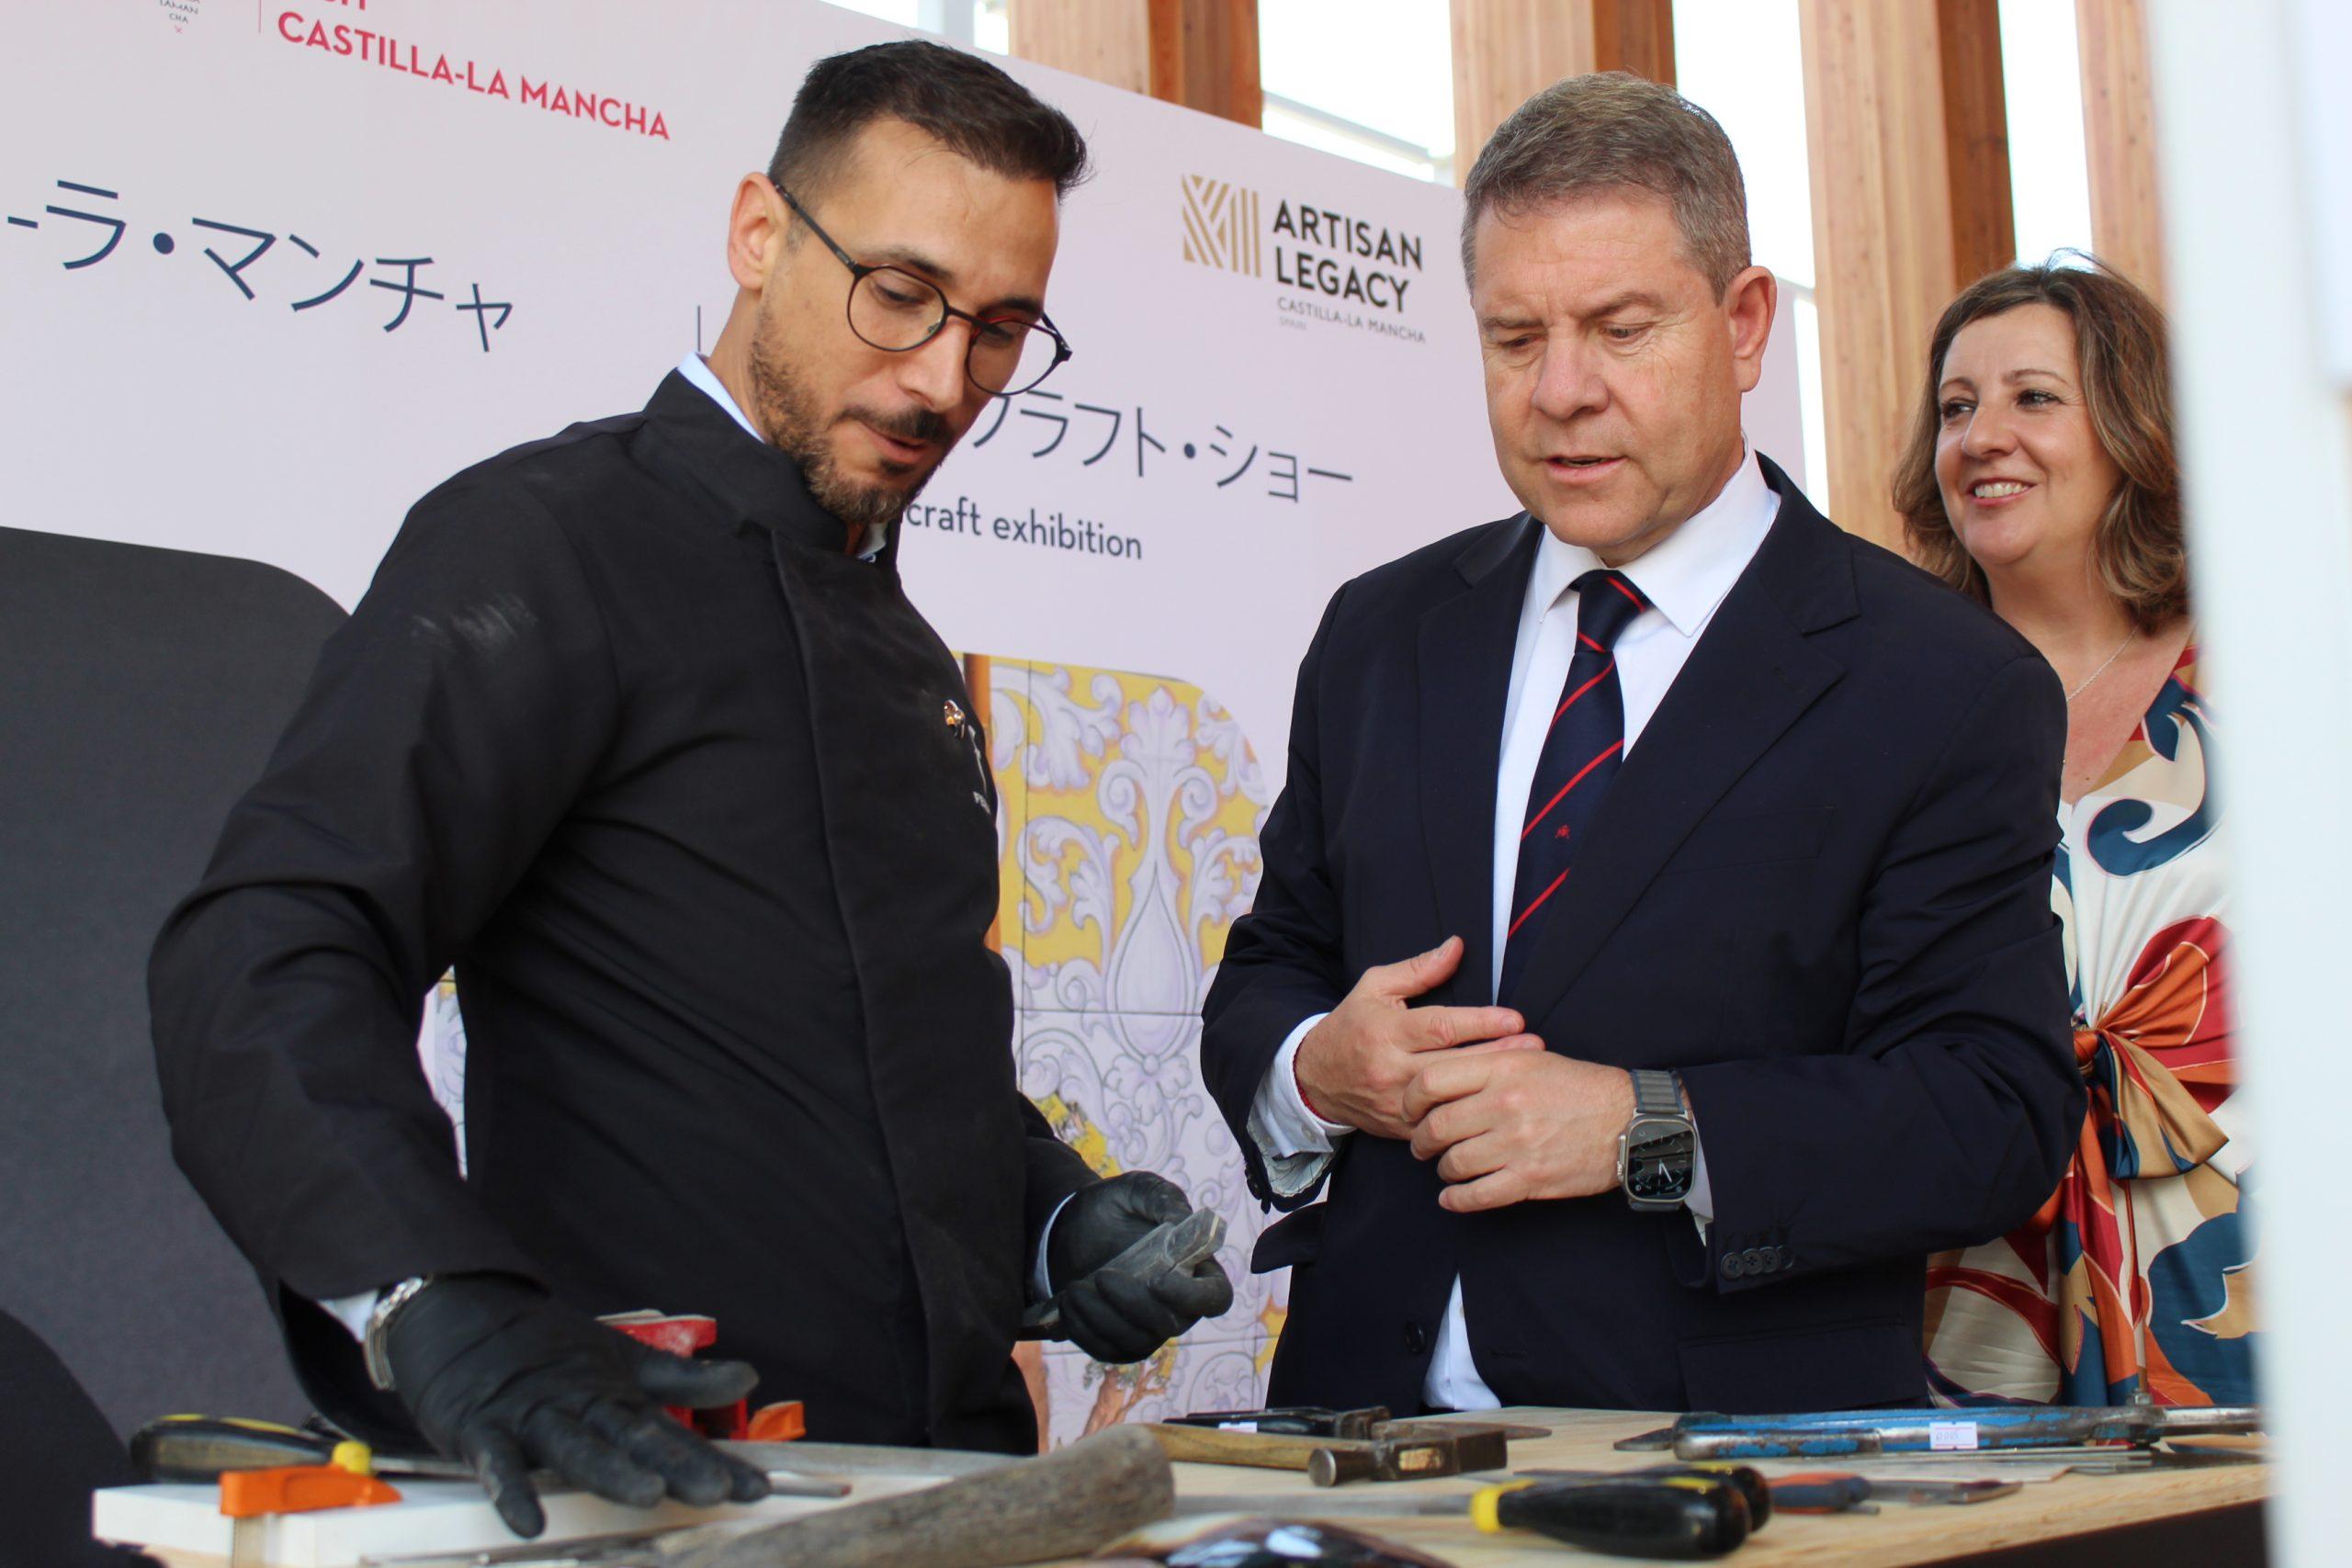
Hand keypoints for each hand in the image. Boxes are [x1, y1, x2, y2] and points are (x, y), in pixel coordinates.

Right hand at [383, 1273, 768, 1537]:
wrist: (459, 1311)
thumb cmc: (545, 1350)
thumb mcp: (619, 1360)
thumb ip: (681, 1381)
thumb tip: (748, 1376)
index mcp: (616, 1395)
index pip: (673, 1433)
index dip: (716, 1460)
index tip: (759, 1487)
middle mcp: (581, 1406)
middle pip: (633, 1440)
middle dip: (677, 1464)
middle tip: (717, 1490)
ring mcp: (532, 1417)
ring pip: (576, 1449)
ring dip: (611, 1471)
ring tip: (647, 1493)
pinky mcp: (482, 1430)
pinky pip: (498, 1466)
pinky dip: (512, 1491)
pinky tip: (529, 1522)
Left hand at [1045, 1173, 1234, 1363]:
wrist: (1072, 1227)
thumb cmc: (1114, 1207)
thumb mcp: (1137, 1190)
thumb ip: (1162, 1198)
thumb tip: (1181, 1221)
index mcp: (1196, 1267)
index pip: (1215, 1297)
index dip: (1193, 1297)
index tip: (1157, 1280)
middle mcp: (1178, 1304)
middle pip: (1172, 1325)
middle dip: (1134, 1304)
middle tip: (1102, 1276)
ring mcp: (1149, 1326)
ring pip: (1138, 1342)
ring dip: (1103, 1319)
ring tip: (1075, 1289)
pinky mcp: (1119, 1340)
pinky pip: (1109, 1351)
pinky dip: (1086, 1332)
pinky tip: (1068, 1306)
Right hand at [1295, 936, 1542, 1138]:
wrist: (1315, 1077)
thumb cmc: (1352, 1024)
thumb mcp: (1376, 987)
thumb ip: (1418, 969)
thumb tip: (1457, 946)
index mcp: (1386, 1031)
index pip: (1439, 1027)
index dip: (1479, 1023)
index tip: (1515, 1018)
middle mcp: (1390, 1068)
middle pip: (1451, 1065)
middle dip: (1496, 1056)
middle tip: (1535, 1047)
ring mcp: (1396, 1102)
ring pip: (1449, 1099)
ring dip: (1489, 1088)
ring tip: (1526, 1078)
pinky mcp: (1401, 1127)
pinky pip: (1441, 1127)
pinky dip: (1471, 1118)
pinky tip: (1498, 1109)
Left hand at [1404, 1051, 1634, 1212]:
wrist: (1629, 1121)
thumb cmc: (1580, 1087)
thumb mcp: (1533, 1058)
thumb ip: (1488, 1062)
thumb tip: (1445, 1074)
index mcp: (1503, 1067)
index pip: (1432, 1082)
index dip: (1411, 1100)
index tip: (1410, 1110)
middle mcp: (1505, 1103)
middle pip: (1436, 1126)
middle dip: (1421, 1141)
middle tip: (1422, 1146)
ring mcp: (1517, 1143)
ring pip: (1454, 1162)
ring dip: (1443, 1170)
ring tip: (1446, 1168)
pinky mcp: (1530, 1177)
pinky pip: (1477, 1195)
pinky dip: (1457, 1200)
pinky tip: (1453, 1197)